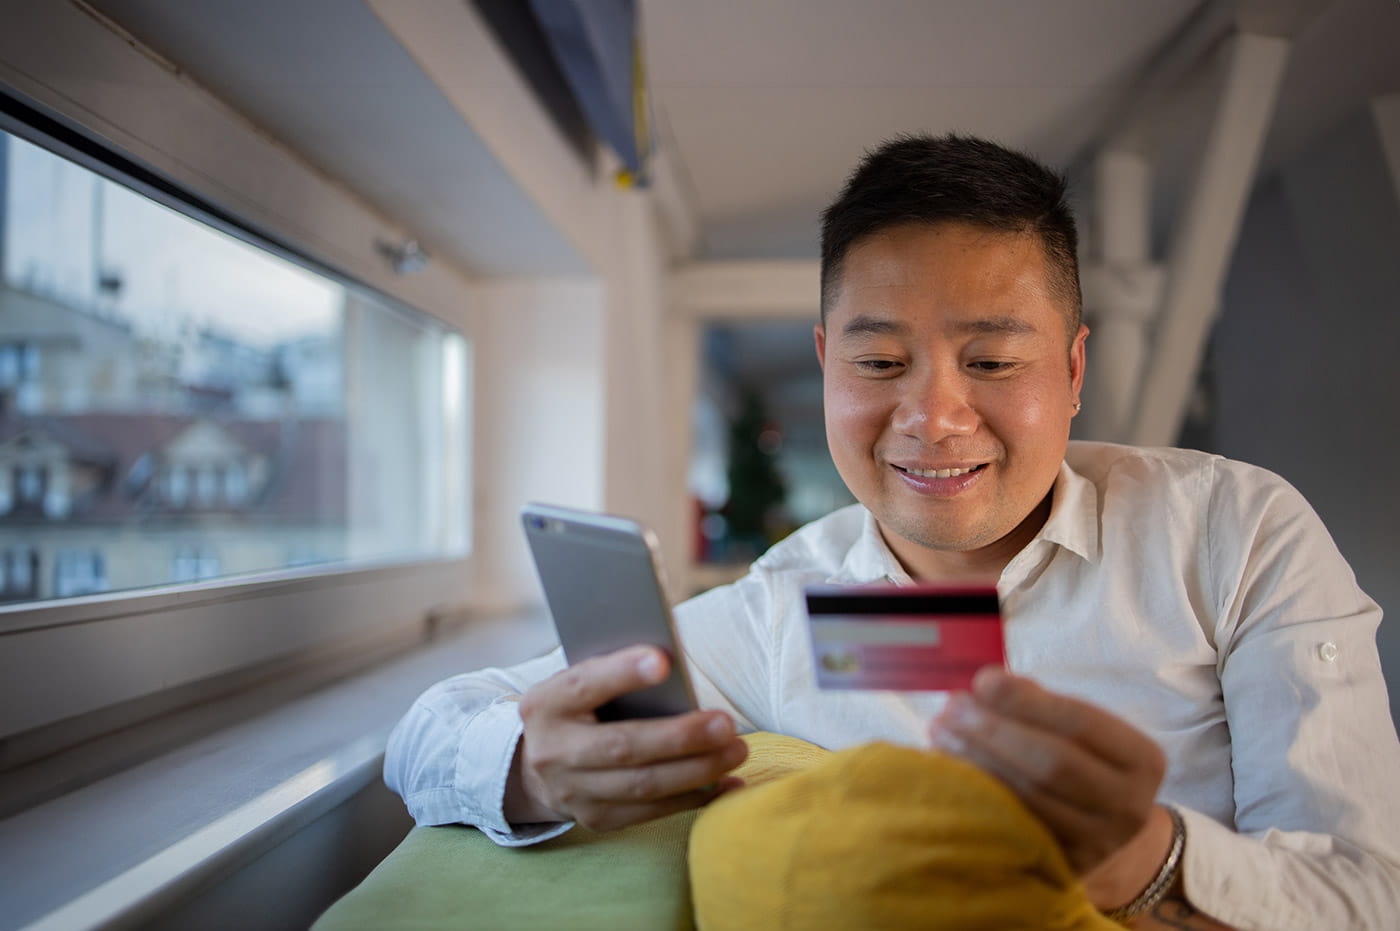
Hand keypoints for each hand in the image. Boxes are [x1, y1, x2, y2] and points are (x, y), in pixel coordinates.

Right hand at [508, 645, 748, 831]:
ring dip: (698, 770)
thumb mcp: (582, 684)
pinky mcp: (596, 819)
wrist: (539, 764)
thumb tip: (674, 667)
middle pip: (623, 747)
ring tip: (736, 751)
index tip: (664, 661)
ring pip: (643, 785)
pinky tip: (725, 781)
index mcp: (545, 704)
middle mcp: (552, 752)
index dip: (622, 673)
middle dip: (680, 737)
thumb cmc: (579, 708)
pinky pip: (652, 811)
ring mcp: (572, 792)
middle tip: (726, 724)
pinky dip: (693, 797)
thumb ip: (615, 675)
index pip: (584, 684)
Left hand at [928, 667, 1170, 907]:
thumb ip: (1038, 703)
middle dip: (995, 730)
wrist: (1102, 836)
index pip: (1081, 722)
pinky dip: (979, 796)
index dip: (1027, 701)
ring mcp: (1098, 844)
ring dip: (977, 761)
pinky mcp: (1065, 869)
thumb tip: (987, 685)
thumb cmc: (1080, 764)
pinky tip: (951, 772)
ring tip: (941, 732)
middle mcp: (1129, 806)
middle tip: (952, 707)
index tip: (982, 681)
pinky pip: (1013, 828)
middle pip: (1053, 762)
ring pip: (1030, 798)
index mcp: (1141, 759)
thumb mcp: (1077, 731)